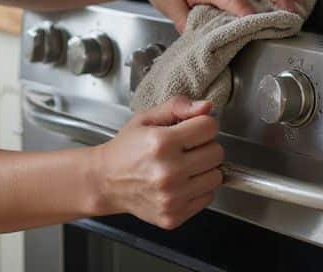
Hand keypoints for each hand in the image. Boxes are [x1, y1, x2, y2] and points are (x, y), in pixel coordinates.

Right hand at [89, 96, 224, 229]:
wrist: (105, 181)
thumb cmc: (125, 149)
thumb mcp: (145, 119)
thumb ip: (177, 107)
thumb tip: (206, 107)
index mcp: (161, 143)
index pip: (209, 127)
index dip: (201, 125)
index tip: (190, 129)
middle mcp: (168, 172)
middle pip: (217, 152)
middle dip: (205, 146)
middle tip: (185, 148)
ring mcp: (172, 197)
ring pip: (216, 176)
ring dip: (204, 169)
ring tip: (183, 166)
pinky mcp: (174, 215)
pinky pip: (207, 197)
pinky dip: (198, 189)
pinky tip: (180, 183)